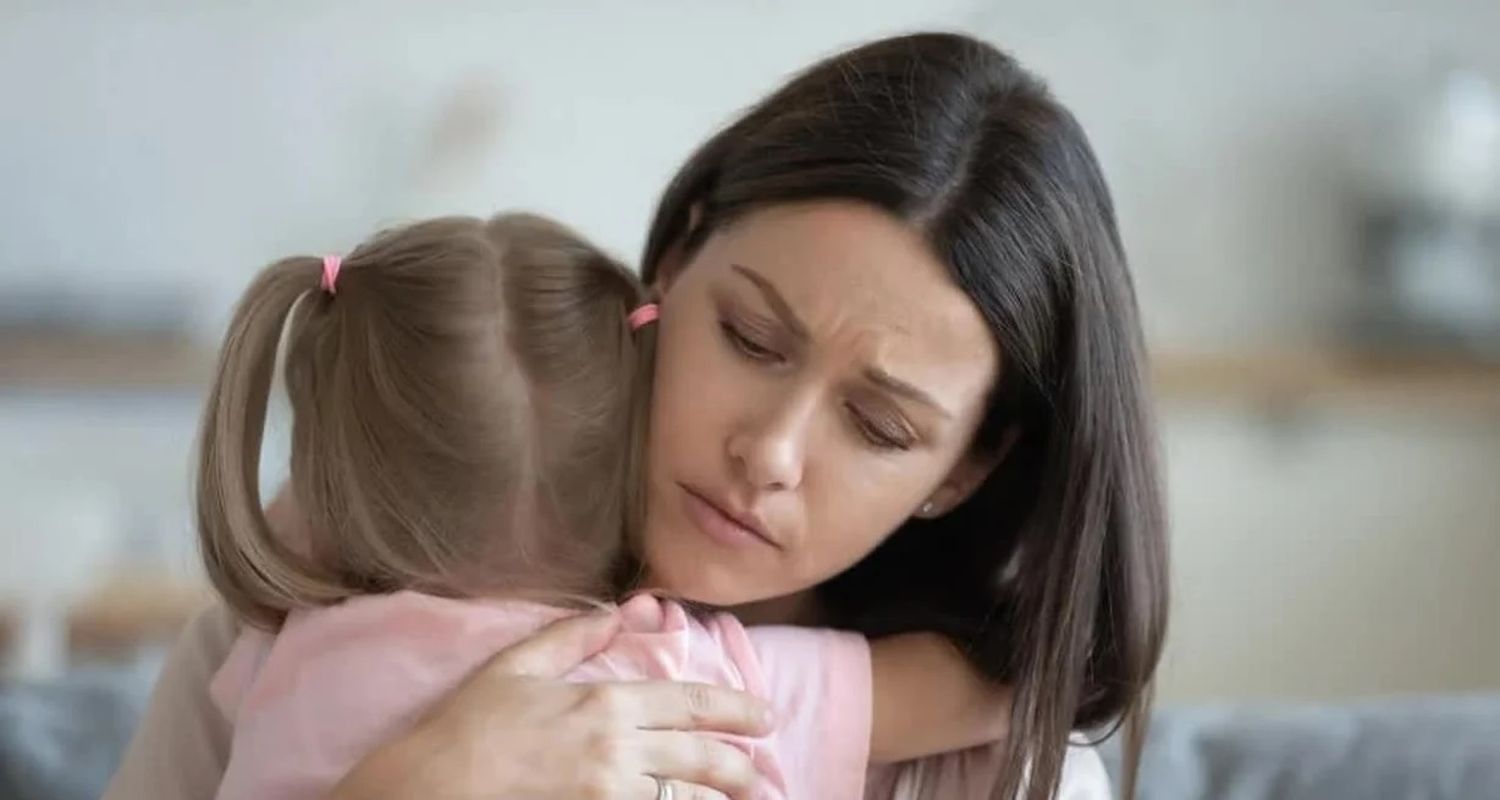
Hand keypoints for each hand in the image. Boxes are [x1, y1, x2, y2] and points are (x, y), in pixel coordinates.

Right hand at [329, 610, 772, 799]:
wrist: (429, 790)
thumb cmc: (468, 727)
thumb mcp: (516, 666)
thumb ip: (572, 637)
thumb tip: (618, 611)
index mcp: (605, 704)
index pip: (691, 704)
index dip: (737, 711)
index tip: (765, 718)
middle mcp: (617, 753)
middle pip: (703, 759)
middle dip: (741, 766)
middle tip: (760, 772)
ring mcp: (609, 798)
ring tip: (737, 799)